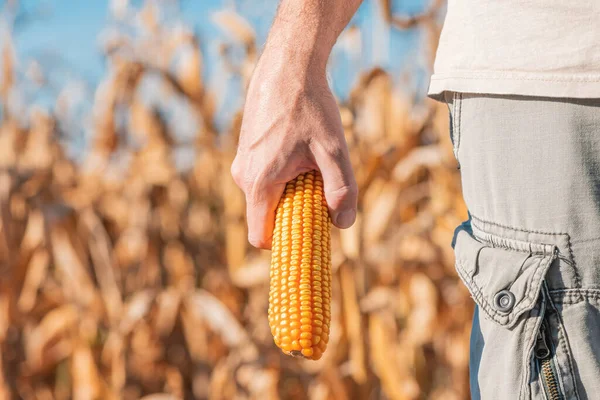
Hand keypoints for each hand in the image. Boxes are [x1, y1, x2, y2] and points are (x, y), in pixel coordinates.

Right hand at [231, 56, 357, 248]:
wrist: (288, 65)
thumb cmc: (310, 106)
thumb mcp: (335, 150)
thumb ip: (341, 190)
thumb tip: (342, 224)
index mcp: (260, 183)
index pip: (261, 237)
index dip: (285, 244)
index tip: (308, 235)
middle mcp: (244, 176)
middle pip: (268, 216)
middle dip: (294, 212)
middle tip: (319, 188)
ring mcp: (242, 161)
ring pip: (267, 194)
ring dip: (290, 190)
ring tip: (310, 160)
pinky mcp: (246, 150)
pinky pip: (263, 176)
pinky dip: (282, 174)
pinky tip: (298, 148)